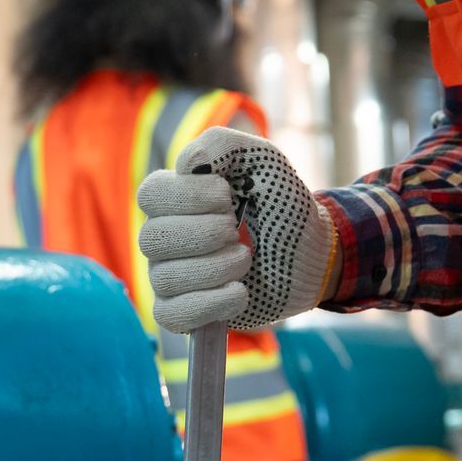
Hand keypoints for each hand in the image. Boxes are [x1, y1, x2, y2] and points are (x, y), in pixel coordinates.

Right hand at [136, 127, 336, 332]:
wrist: (310, 252)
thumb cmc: (281, 204)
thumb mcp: (261, 160)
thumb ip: (224, 145)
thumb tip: (188, 163)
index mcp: (174, 198)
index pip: (151, 195)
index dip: (189, 196)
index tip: (228, 195)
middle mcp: (165, 237)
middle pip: (152, 238)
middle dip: (204, 234)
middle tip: (238, 230)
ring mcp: (171, 276)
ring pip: (165, 278)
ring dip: (216, 267)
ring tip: (246, 259)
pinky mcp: (185, 312)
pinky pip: (172, 315)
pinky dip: (210, 304)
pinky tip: (239, 291)